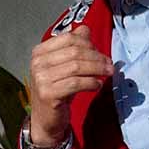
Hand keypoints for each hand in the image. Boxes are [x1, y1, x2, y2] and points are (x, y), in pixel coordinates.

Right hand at [29, 25, 113, 143]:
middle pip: (74, 52)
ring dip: (97, 69)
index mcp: (40, 52)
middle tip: (110, 65)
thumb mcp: (65, 66)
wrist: (46, 120)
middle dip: (96, 57)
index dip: (89, 45)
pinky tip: (98, 85)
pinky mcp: (48, 94)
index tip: (102, 54)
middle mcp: (38, 63)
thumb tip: (85, 29)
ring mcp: (41, 78)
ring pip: (76, 67)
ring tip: (108, 73)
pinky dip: (90, 83)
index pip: (69, 39)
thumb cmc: (57, 91)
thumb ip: (74, 47)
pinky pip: (75, 83)